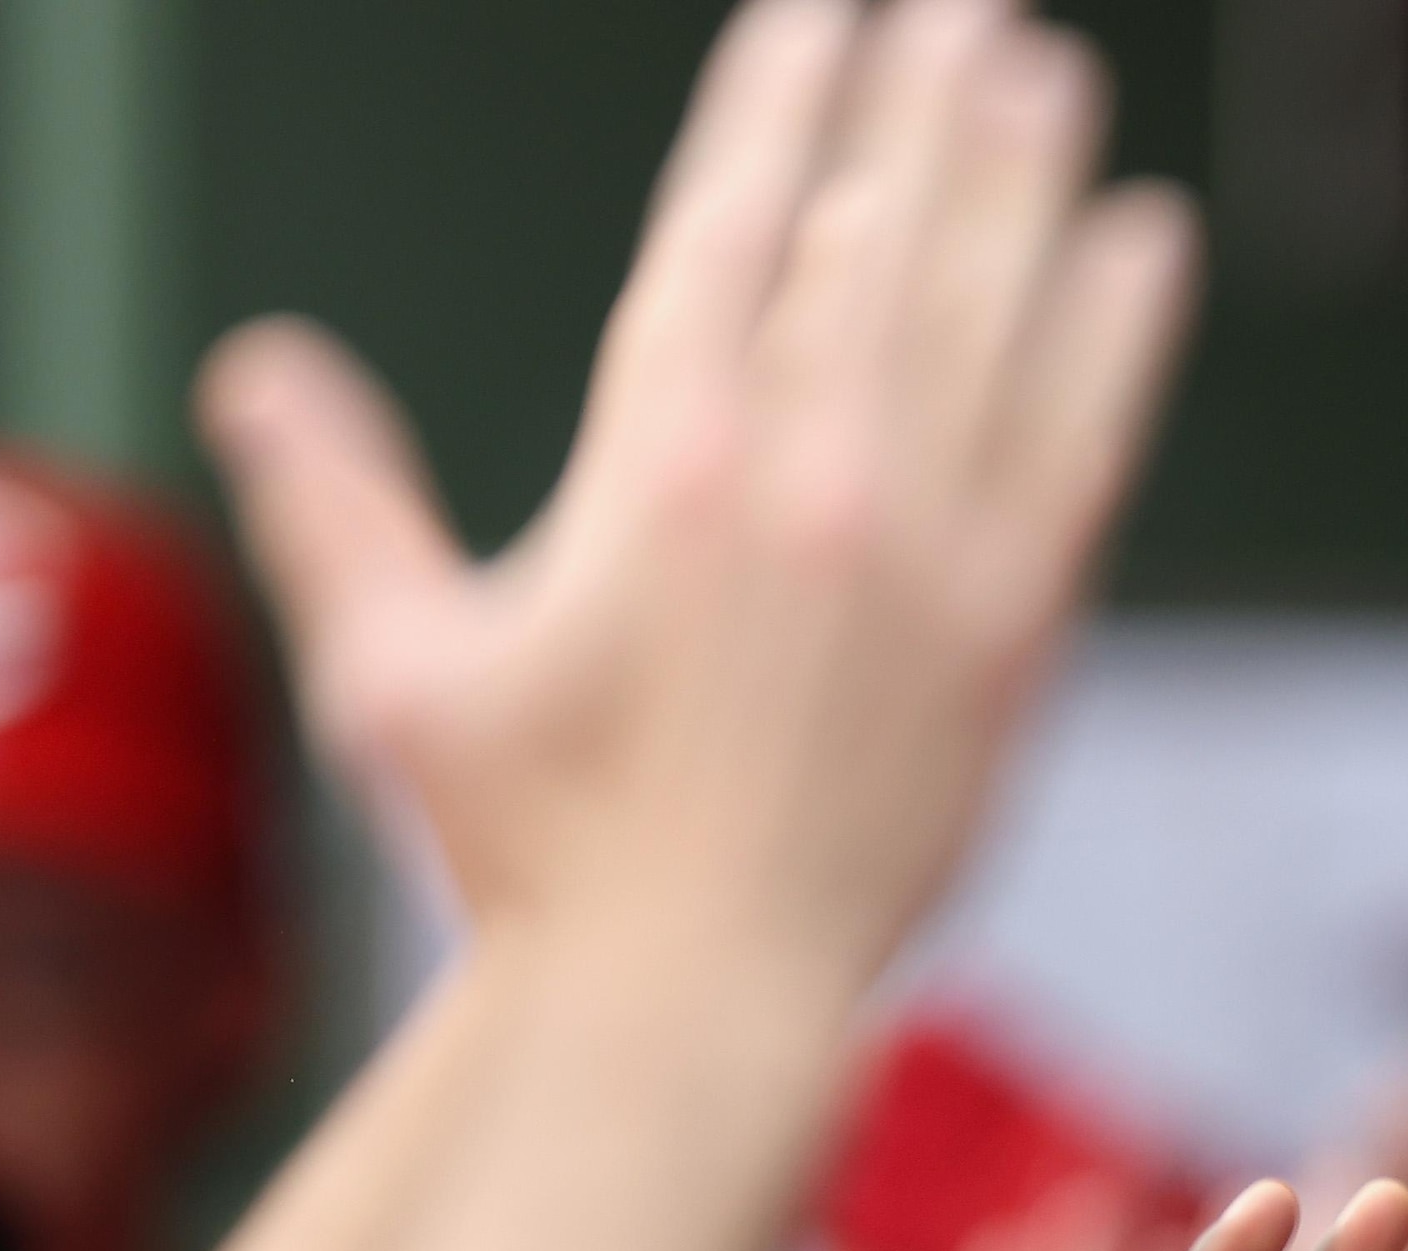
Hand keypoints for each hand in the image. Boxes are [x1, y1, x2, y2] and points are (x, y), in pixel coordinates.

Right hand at [196, 0, 1195, 992]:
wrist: (692, 996)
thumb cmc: (532, 851)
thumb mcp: (399, 668)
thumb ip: (339, 502)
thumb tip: (258, 367)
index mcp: (662, 463)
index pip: (734, 226)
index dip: (786, 101)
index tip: (822, 9)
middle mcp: (812, 479)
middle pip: (881, 236)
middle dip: (923, 104)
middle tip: (968, 5)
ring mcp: (927, 551)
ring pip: (990, 315)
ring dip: (1022, 180)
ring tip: (1046, 70)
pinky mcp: (1014, 630)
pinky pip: (1081, 442)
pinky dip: (1117, 335)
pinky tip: (1149, 245)